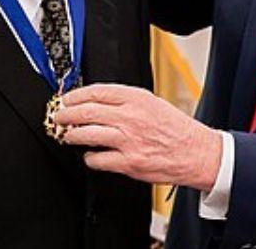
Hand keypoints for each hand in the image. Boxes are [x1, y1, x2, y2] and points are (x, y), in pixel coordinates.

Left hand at [55, 83, 222, 190]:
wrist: (196, 152)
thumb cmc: (176, 129)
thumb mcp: (153, 103)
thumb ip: (126, 101)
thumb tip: (97, 103)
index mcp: (136, 98)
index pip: (96, 92)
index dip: (76, 96)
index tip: (67, 99)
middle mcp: (130, 117)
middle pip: (86, 112)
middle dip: (66, 114)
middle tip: (59, 117)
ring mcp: (128, 140)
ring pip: (86, 134)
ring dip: (72, 135)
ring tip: (68, 135)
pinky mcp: (128, 162)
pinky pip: (97, 159)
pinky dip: (89, 157)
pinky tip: (91, 155)